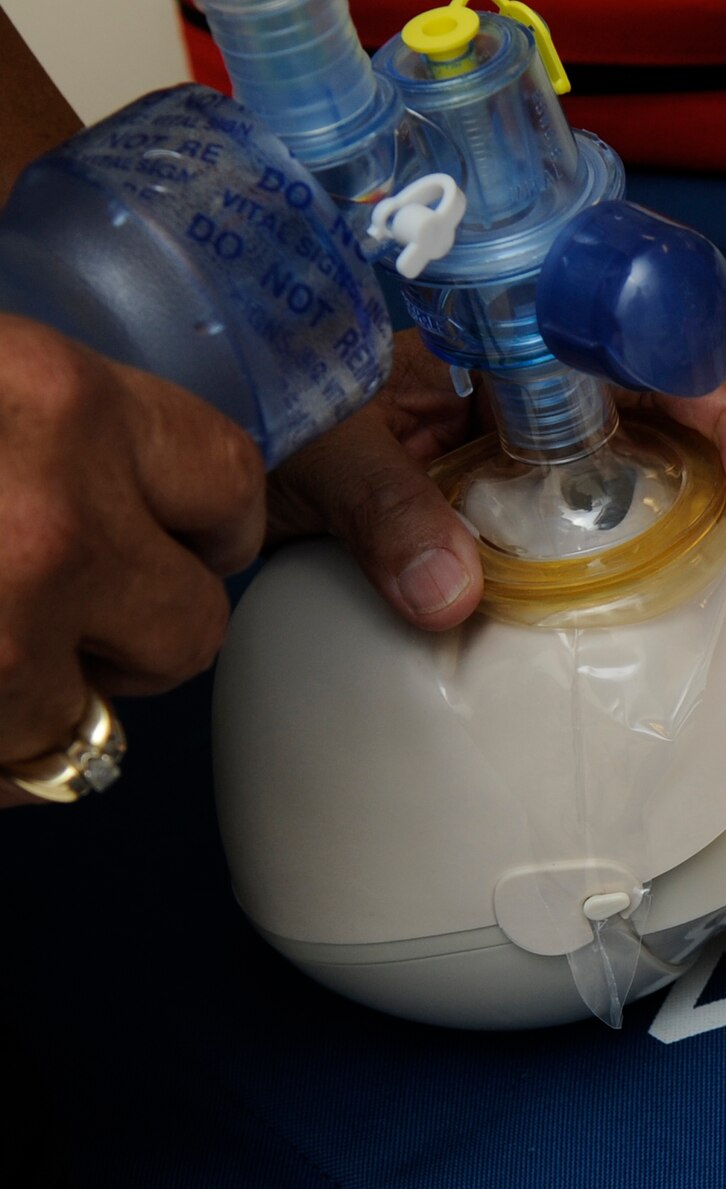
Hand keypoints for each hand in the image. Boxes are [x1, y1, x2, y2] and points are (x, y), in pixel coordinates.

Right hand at [0, 317, 262, 806]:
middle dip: (135, 628)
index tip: (168, 531)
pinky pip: (31, 776)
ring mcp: (8, 623)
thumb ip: (51, 424)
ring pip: (110, 714)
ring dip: (51, 700)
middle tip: (44, 601)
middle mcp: (55, 516)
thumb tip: (202, 474)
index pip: (226, 479)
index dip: (203, 521)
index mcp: (59, 397)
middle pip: (195, 619)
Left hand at [265, 332, 725, 628]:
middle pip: (683, 371)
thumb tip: (457, 599)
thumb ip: (383, 513)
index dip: (719, 410)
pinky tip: (719, 537)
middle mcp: (537, 351)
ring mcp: (539, 396)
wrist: (214, 403)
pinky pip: (629, 451)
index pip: (648, 345)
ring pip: (669, 408)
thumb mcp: (317, 450)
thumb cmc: (259, 392)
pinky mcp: (528, 444)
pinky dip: (686, 492)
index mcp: (505, 323)